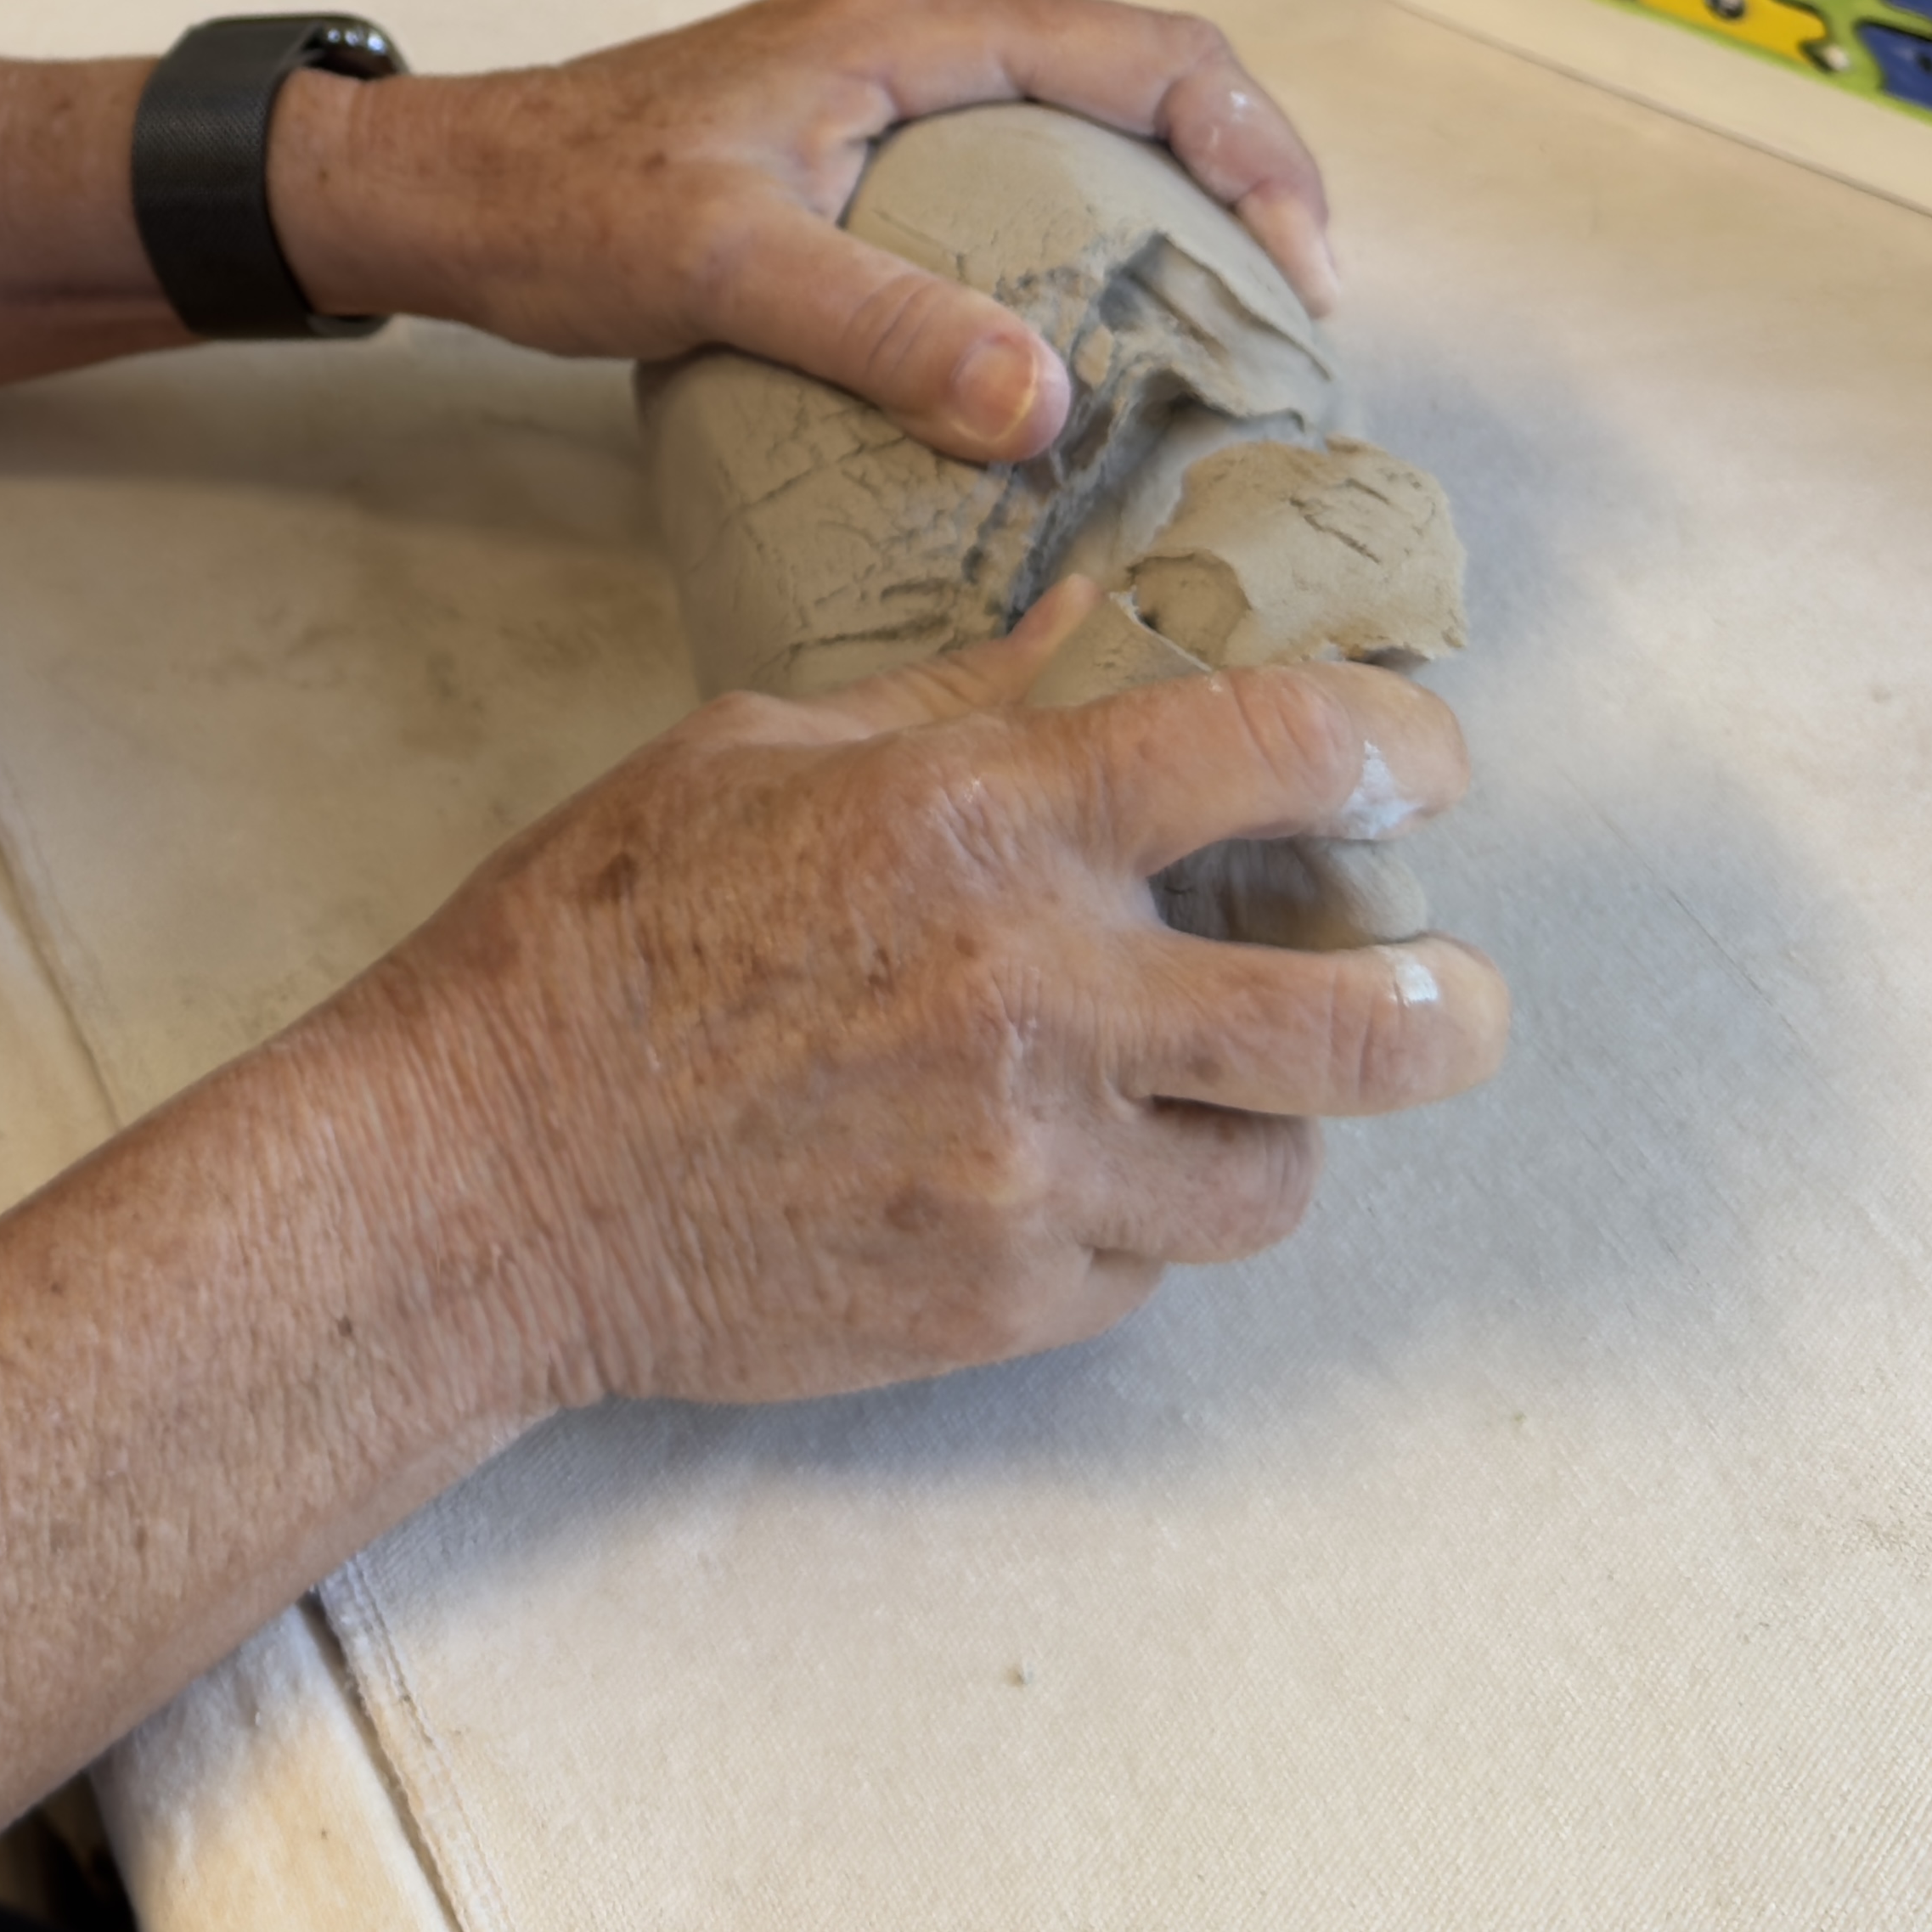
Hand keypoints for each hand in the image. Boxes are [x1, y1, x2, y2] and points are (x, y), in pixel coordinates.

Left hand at [272, 0, 1334, 463]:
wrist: (444, 193)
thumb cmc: (559, 205)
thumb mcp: (723, 268)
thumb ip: (880, 328)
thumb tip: (1045, 405)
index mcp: (918, 28)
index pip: (1160, 56)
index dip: (1263, 158)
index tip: (1302, 289)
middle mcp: (922, 41)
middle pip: (1148, 89)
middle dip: (1242, 197)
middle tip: (1283, 342)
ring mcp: (892, 94)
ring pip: (1086, 141)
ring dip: (1166, 229)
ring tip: (1210, 359)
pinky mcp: (860, 155)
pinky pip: (1018, 187)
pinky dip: (1079, 256)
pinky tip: (1077, 360)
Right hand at [312, 606, 1508, 1428]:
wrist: (481, 1175)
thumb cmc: (595, 936)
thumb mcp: (756, 751)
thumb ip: (955, 703)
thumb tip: (1095, 628)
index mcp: (984, 823)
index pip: (1285, 756)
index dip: (1403, 748)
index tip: (1422, 759)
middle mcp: (1041, 1000)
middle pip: (1372, 1023)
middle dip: (1450, 1001)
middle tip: (1446, 987)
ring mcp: (1033, 1173)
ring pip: (1283, 1174)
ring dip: (1282, 1125)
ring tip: (1233, 1091)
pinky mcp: (1006, 1303)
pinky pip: (1153, 1267)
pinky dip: (1138, 1218)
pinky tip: (1061, 1167)